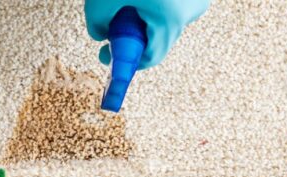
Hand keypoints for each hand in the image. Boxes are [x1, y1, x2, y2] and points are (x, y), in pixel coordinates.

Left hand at [85, 0, 209, 68]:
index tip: (107, 55)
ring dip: (143, 19)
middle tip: (111, 26)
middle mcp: (190, 11)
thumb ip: (96, 25)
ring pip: (166, 21)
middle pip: (159, 39)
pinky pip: (174, 5)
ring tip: (125, 1)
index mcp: (171, 19)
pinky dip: (155, 4)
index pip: (151, 57)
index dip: (126, 61)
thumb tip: (101, 35)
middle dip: (133, 37)